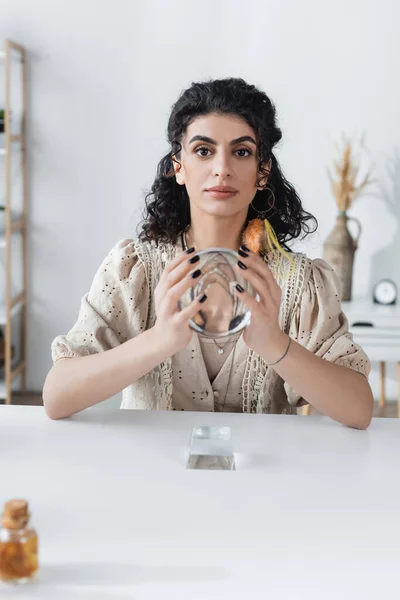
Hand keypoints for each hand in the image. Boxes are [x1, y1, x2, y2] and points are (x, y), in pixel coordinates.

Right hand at [152, 248, 206, 354]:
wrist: (163, 340)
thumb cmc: (170, 315)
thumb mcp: (169, 297)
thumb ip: (176, 282)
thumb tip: (189, 262)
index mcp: (161, 290)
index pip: (168, 270)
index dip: (179, 259)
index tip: (192, 249)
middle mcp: (161, 299)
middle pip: (170, 279)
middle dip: (183, 267)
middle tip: (197, 258)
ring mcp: (167, 312)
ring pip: (173, 294)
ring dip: (185, 282)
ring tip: (198, 273)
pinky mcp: (175, 324)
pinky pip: (184, 314)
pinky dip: (193, 305)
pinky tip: (203, 298)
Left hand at [234, 246, 288, 361]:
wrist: (269, 342)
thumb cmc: (260, 319)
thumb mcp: (259, 300)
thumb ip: (254, 288)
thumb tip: (240, 272)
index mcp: (272, 289)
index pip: (265, 269)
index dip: (255, 258)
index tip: (244, 248)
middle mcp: (273, 295)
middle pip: (265, 274)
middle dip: (253, 262)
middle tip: (240, 252)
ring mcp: (269, 306)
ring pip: (262, 286)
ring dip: (250, 275)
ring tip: (239, 266)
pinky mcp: (262, 317)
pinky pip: (254, 304)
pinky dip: (245, 295)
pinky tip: (236, 288)